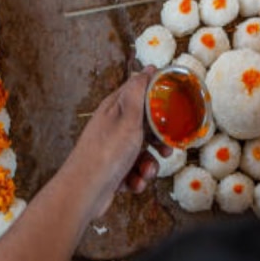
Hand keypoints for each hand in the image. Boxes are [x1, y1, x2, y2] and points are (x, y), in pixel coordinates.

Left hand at [68, 67, 158, 217]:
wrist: (84, 192)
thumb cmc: (106, 152)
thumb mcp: (127, 117)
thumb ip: (138, 93)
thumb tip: (148, 69)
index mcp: (115, 109)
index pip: (139, 92)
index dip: (158, 96)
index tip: (174, 103)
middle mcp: (113, 127)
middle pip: (146, 126)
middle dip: (159, 140)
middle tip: (166, 148)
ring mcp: (113, 149)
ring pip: (143, 152)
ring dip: (149, 165)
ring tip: (146, 172)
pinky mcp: (114, 170)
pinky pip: (135, 171)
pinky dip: (137, 179)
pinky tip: (133, 184)